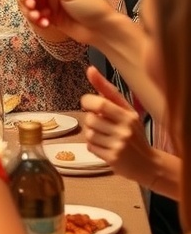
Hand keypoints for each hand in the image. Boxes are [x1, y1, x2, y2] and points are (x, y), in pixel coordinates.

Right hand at [16, 0, 115, 46]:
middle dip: (25, 0)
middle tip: (31, 10)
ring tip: (39, 19)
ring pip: (27, 2)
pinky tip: (45, 24)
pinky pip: (34, 14)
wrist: (101, 28)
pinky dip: (36, 19)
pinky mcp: (49, 12)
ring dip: (30, 12)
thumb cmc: (90, 5)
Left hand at [81, 66, 153, 183]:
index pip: (101, 103)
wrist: (147, 164)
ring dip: (91, 133)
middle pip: (91, 118)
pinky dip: (92, 145)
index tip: (87, 103)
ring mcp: (118, 145)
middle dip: (89, 119)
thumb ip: (108, 91)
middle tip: (97, 121)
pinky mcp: (112, 158)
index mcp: (128, 115)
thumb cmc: (133, 133)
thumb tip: (90, 69)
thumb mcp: (126, 110)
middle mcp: (124, 129)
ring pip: (89, 133)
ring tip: (102, 135)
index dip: (88, 101)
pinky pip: (90, 146)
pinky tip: (103, 146)